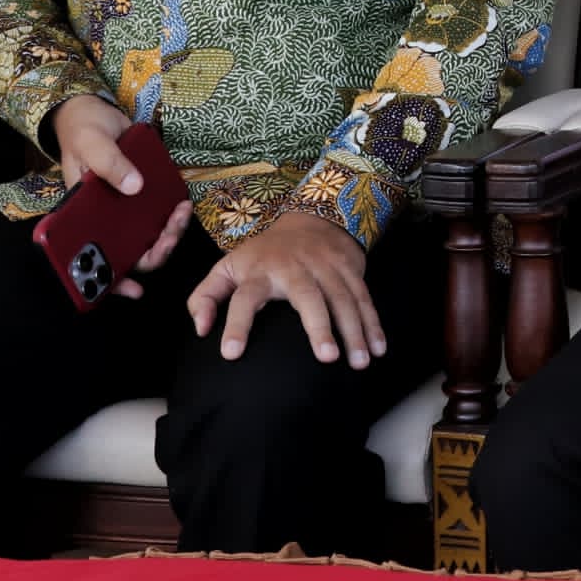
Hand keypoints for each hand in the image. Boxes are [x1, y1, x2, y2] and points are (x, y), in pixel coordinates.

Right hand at [48, 94, 191, 289]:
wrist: (94, 111)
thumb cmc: (83, 130)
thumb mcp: (93, 143)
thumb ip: (111, 163)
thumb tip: (134, 186)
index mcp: (81, 217)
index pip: (93, 257)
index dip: (111, 280)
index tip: (133, 289)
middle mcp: (103, 220)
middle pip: (128, 252)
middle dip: (154, 252)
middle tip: (170, 234)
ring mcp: (123, 210)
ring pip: (146, 237)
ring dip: (167, 235)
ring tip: (180, 215)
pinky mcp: (140, 196)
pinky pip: (156, 215)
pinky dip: (170, 216)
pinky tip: (181, 206)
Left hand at [185, 208, 385, 365]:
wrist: (311, 217)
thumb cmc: (263, 254)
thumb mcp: (227, 267)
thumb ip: (205, 297)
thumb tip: (201, 331)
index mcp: (258, 271)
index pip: (244, 297)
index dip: (236, 324)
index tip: (231, 354)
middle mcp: (293, 267)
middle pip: (306, 296)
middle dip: (318, 326)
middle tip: (326, 358)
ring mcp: (325, 266)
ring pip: (342, 299)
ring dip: (353, 330)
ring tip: (359, 363)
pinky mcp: (350, 269)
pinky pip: (363, 297)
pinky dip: (373, 323)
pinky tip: (378, 348)